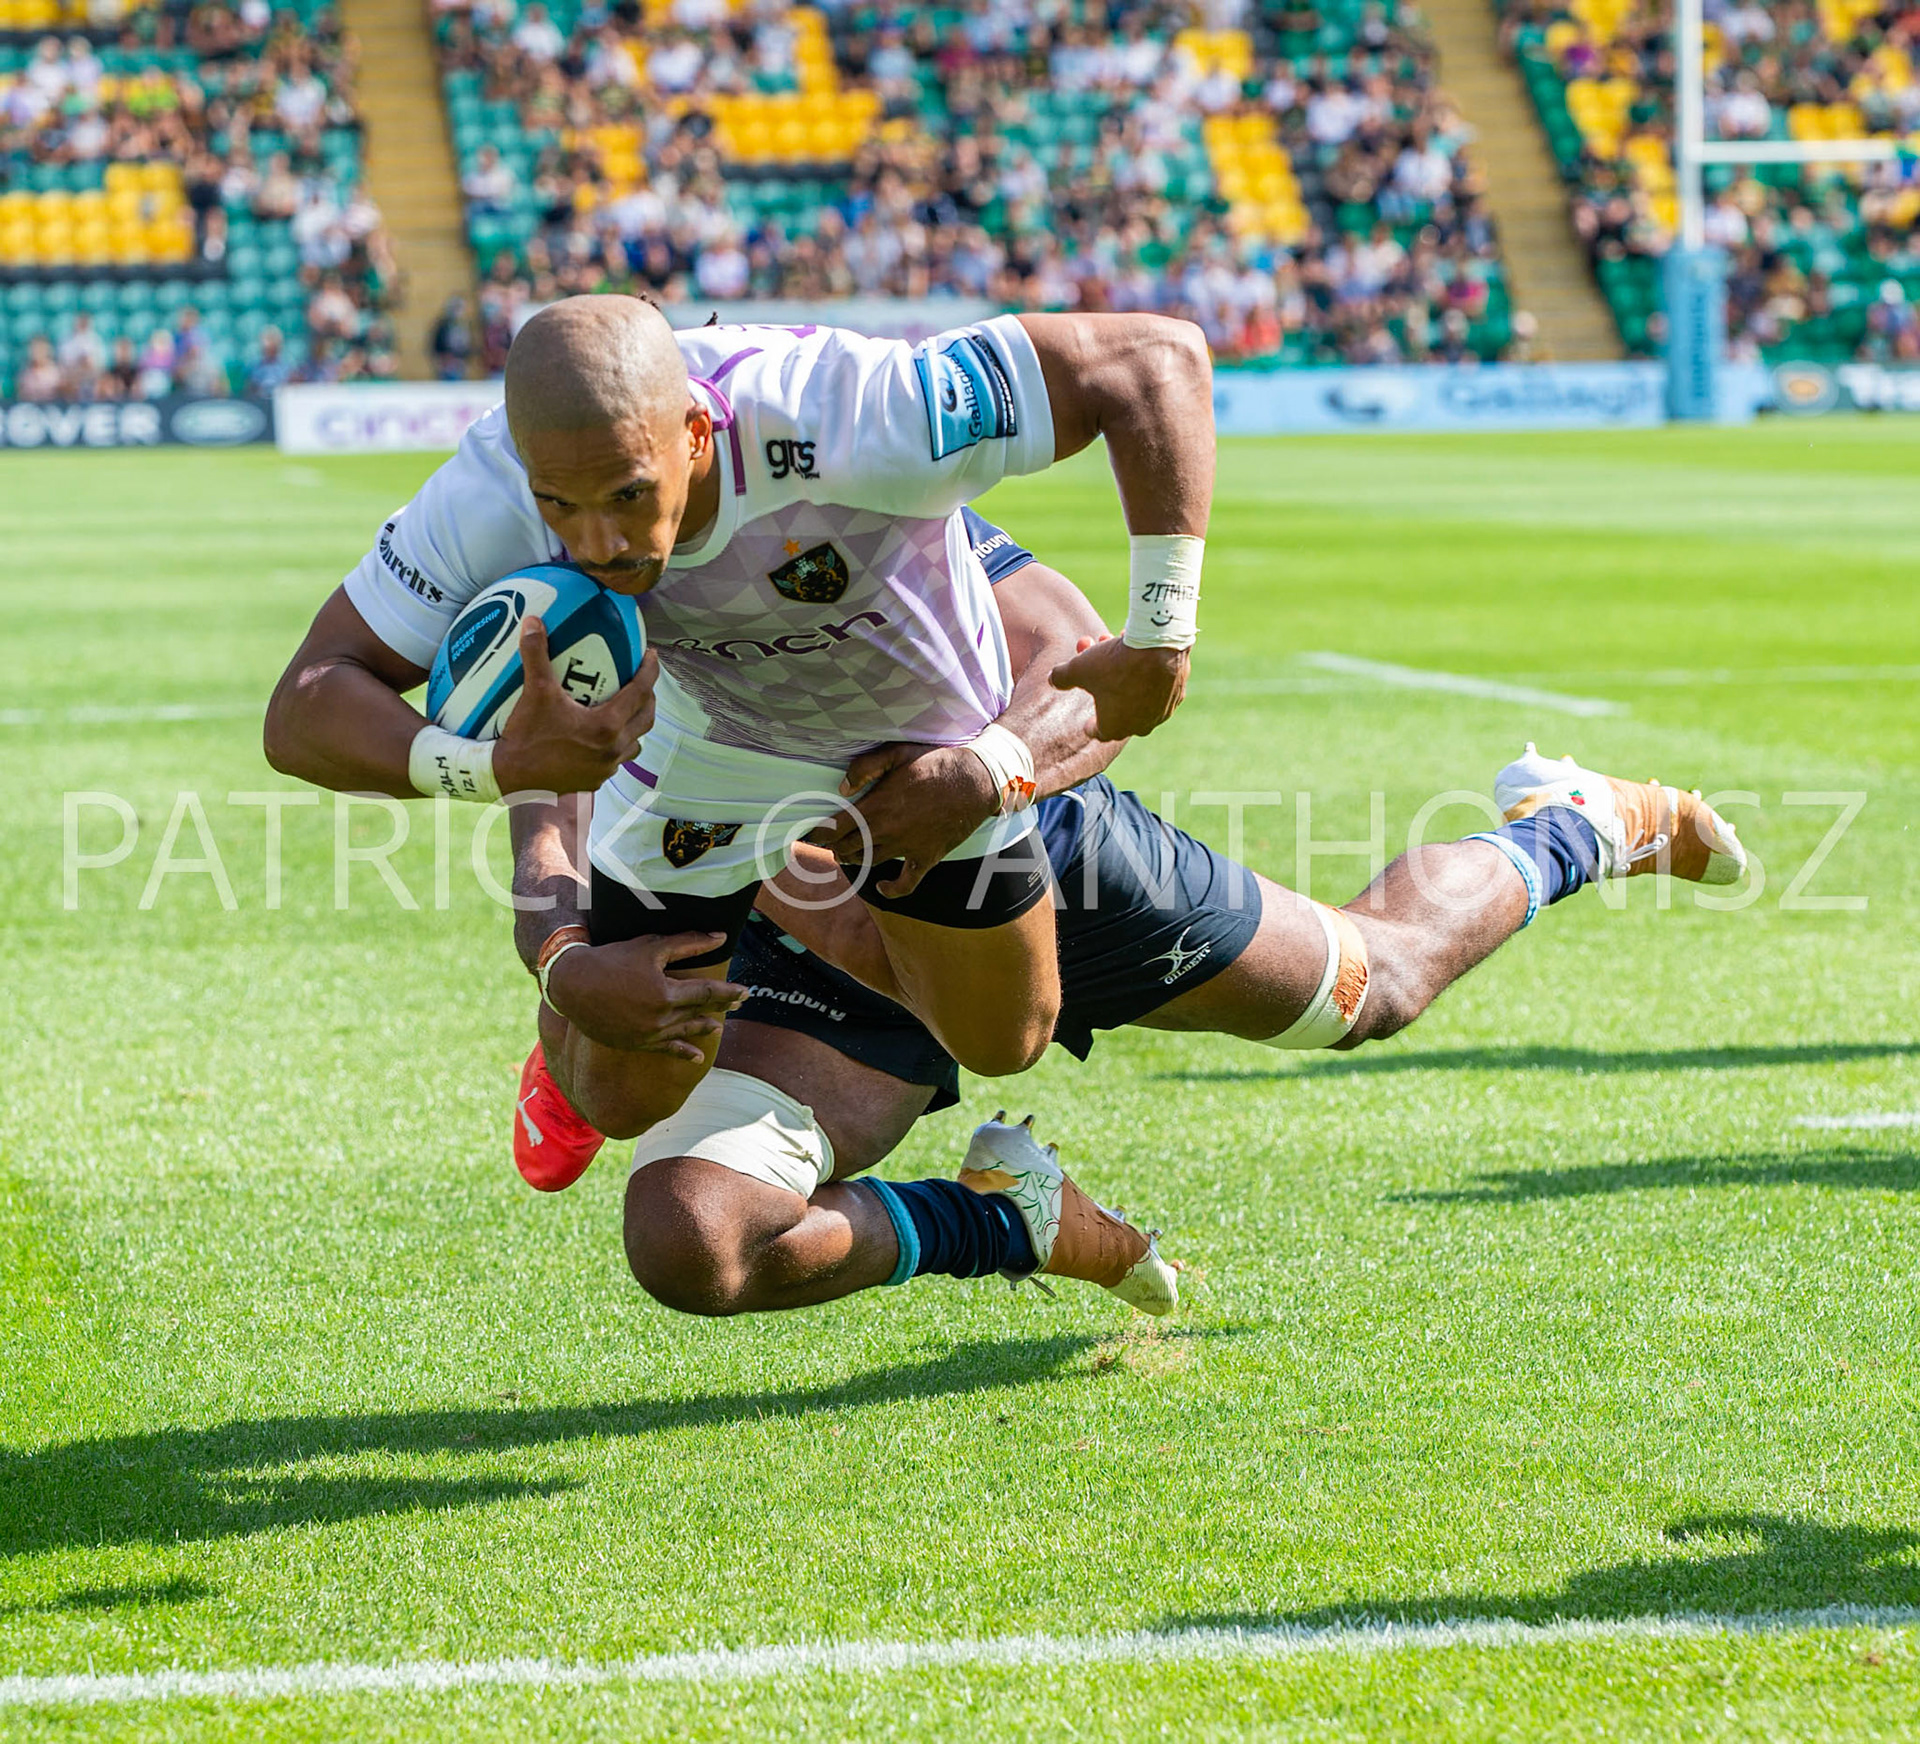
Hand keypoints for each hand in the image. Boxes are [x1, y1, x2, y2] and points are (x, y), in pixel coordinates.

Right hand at [492, 617, 656, 796]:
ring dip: (635, 724)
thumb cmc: (526, 737)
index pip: (641, 692)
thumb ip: (536, 655)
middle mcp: (613, 748)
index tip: (651, 656)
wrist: (510, 778)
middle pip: (645, 718)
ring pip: (634, 743)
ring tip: (626, 709)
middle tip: (641, 681)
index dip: (650, 671)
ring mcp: (606, 768)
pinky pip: (616, 760)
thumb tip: (533, 623)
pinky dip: (616, 745)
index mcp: (607, 725)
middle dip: (648, 698)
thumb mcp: (534, 692)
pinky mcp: (595, 781)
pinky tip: (602, 736)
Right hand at [542, 932, 747, 1060]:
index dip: (728, 992)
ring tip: (719, 1027)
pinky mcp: (635, 1043)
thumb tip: (720, 937)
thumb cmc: (612, 959)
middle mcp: (659, 1018)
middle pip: (699, 1012)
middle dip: (721, 1006)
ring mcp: (647, 1034)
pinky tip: (698, 1057)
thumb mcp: (651, 946)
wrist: (572, 984)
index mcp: (666, 993)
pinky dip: (683, 1052)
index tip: (745, 992)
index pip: (707, 993)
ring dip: (704, 1027)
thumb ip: (688, 943)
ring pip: (685, 1031)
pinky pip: (666, 1050)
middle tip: (739, 1003)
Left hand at [802, 740, 999, 897]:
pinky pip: (906, 883)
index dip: (819, 833)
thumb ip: (865, 767)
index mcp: (877, 806)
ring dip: (854, 861)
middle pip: (848, 849)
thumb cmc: (935, 762)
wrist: (976, 781)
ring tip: (847, 857)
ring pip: (870, 863)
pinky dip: (892, 890)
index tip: (812, 834)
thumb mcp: (897, 753)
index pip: (836, 828)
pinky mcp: (926, 858)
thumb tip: (842, 787)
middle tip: (829, 843)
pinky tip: (882, 888)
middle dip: (834, 847)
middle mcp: (888, 831)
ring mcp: (907, 848)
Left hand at [1048, 635, 1187, 739]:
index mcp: (1115, 728)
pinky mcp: (1177, 693)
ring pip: (1135, 691)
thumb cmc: (1115, 664)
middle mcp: (1140, 725)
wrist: (1159, 648)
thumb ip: (1062, 677)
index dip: (1090, 726)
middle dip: (1099, 679)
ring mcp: (1161, 711)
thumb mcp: (1079, 668)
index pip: (1099, 732)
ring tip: (1109, 641)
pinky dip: (1145, 671)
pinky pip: (1156, 684)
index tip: (1087, 723)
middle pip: (1114, 703)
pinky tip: (1136, 650)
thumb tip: (1052, 679)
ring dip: (1120, 670)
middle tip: (1089, 655)